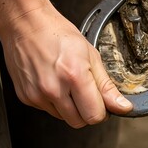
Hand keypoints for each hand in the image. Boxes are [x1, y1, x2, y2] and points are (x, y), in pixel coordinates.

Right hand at [0, 4, 132, 127]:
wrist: (25, 25)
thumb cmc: (57, 34)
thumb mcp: (90, 55)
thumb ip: (106, 86)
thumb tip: (122, 107)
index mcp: (74, 75)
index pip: (95, 115)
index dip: (103, 110)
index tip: (102, 101)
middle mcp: (54, 88)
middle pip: (79, 122)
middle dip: (87, 111)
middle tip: (85, 91)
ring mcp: (37, 95)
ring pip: (64, 118)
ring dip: (70, 107)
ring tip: (67, 83)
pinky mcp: (26, 97)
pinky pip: (48, 110)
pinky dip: (54, 102)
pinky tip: (53, 82)